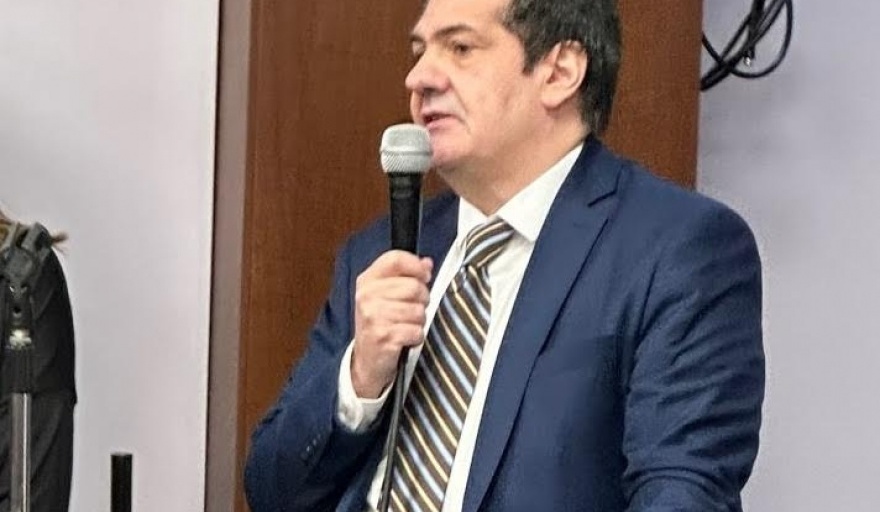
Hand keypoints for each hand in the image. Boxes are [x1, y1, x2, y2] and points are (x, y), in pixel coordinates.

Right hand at [351, 251, 432, 397]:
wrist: (366, 361)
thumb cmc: (380, 325)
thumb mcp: (386, 295)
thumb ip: (406, 276)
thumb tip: (426, 263)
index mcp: (367, 280)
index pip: (396, 259)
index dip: (416, 266)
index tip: (424, 276)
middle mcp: (367, 295)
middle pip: (413, 286)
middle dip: (422, 300)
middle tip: (413, 309)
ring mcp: (373, 316)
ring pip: (418, 310)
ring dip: (419, 321)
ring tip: (406, 325)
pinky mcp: (382, 336)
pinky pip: (416, 331)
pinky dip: (416, 337)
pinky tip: (405, 339)